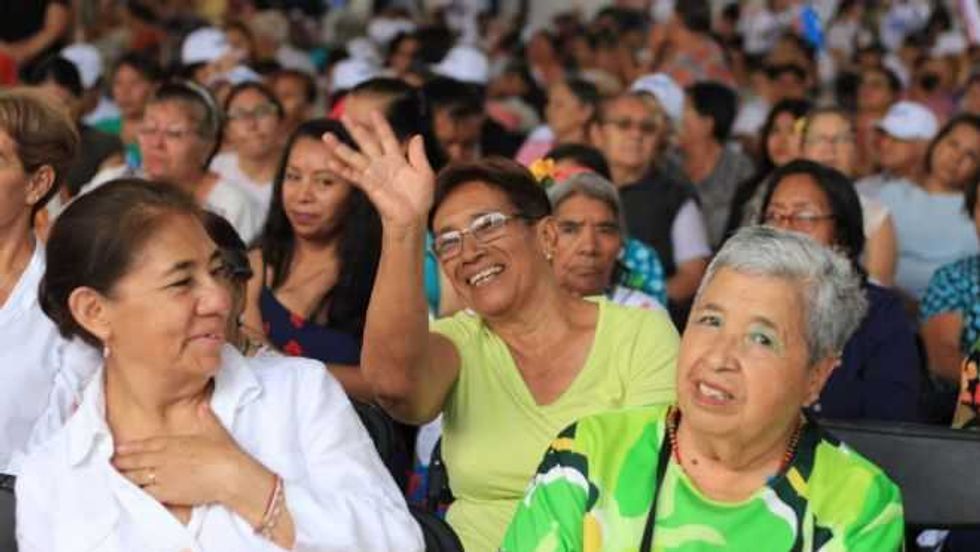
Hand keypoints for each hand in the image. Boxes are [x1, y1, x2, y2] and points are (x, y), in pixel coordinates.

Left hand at [111, 402, 270, 507]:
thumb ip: (205, 416)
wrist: (228, 474)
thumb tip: (202, 404)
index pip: (146, 444)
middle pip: (136, 461)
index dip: (130, 448)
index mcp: (173, 443)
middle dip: (122, 462)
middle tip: (112, 464)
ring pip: (136, 477)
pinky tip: (131, 492)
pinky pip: (145, 492)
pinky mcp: (166, 492)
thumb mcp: (214, 429)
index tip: (119, 449)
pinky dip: (137, 492)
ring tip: (117, 477)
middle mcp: (163, 458)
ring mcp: (163, 476)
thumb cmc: (224, 452)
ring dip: (125, 477)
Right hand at [322, 111, 434, 228]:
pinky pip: (352, 175)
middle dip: (356, 129)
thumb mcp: (424, 173)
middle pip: (366, 142)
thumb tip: (417, 136)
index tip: (373, 112)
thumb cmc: (420, 198)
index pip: (386, 137)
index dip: (380, 125)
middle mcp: (382, 164)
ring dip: (340, 147)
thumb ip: (418, 155)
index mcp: (397, 159)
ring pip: (354, 156)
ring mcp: (373, 174)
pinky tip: (330, 162)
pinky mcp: (368, 186)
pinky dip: (341, 169)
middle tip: (344, 116)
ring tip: (326, 136)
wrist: (412, 217)